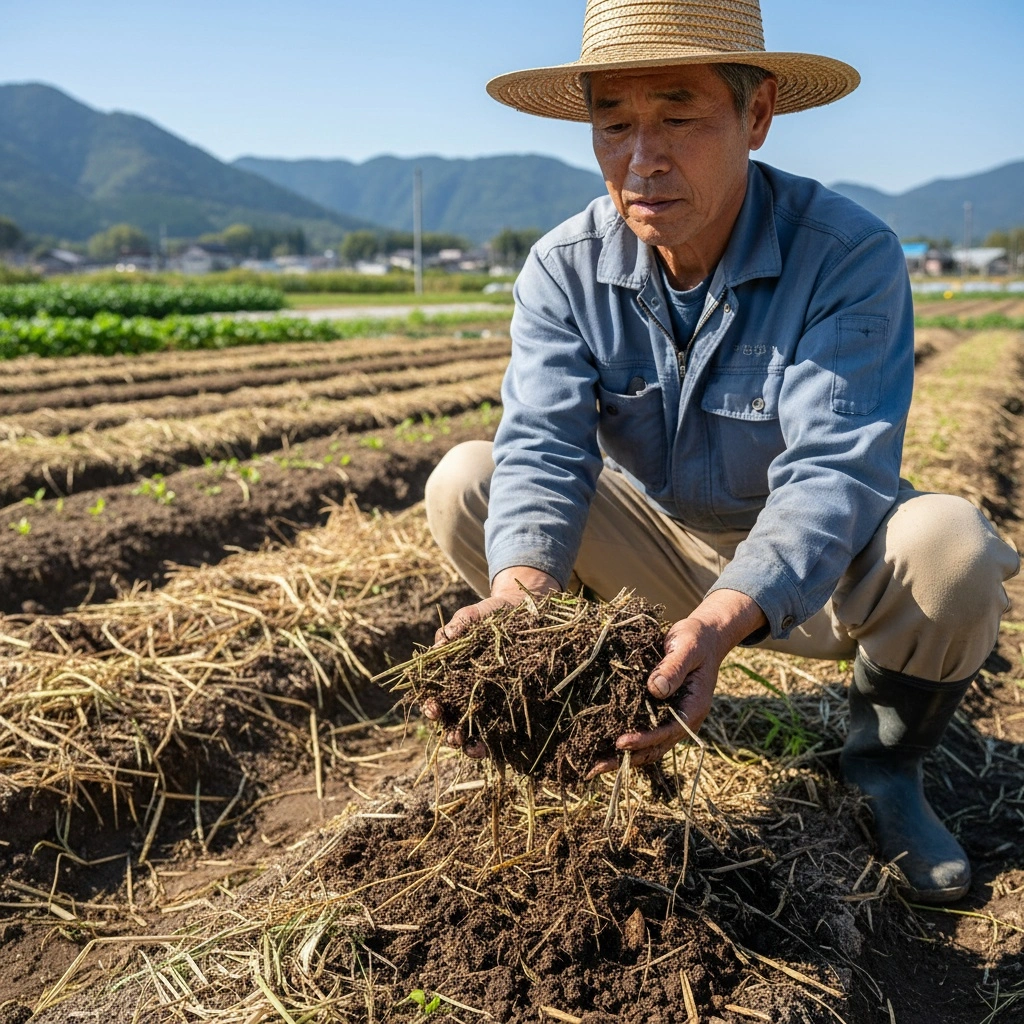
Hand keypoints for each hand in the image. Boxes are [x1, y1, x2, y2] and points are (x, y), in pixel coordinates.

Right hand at [424, 565, 560, 758]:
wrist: (522, 610)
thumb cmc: (490, 614)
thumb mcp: (471, 617)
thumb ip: (455, 628)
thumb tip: (439, 645)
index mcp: (452, 674)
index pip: (436, 697)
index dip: (432, 706)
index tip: (433, 708)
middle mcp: (467, 690)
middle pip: (454, 718)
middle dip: (450, 731)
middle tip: (452, 736)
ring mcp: (490, 698)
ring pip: (476, 727)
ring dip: (470, 742)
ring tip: (471, 747)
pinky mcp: (511, 701)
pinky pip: (503, 724)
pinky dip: (497, 737)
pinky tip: (497, 746)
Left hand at [589, 590, 766, 775]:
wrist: (703, 637)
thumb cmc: (695, 640)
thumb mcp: (687, 648)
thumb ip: (673, 668)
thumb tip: (656, 689)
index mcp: (694, 708)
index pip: (667, 732)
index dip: (643, 739)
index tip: (620, 742)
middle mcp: (683, 719)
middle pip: (654, 748)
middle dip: (626, 759)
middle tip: (595, 767)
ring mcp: (672, 718)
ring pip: (647, 746)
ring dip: (622, 757)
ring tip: (593, 766)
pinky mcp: (661, 712)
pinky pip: (643, 732)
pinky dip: (626, 742)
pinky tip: (601, 744)